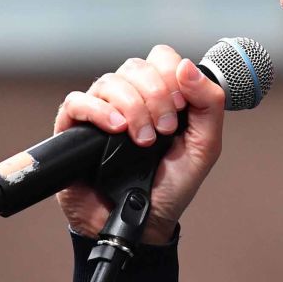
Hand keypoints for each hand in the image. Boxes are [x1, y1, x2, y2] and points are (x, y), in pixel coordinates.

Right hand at [54, 45, 225, 243]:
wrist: (144, 223)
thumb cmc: (173, 186)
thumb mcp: (205, 145)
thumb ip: (209, 104)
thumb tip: (187, 66)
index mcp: (162, 96)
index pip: (161, 58)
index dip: (171, 74)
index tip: (181, 106)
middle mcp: (131, 98)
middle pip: (135, 67)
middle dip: (156, 96)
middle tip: (165, 130)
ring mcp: (102, 112)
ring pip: (109, 81)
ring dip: (133, 108)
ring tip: (143, 140)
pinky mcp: (74, 130)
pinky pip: (77, 102)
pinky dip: (99, 111)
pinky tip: (116, 129)